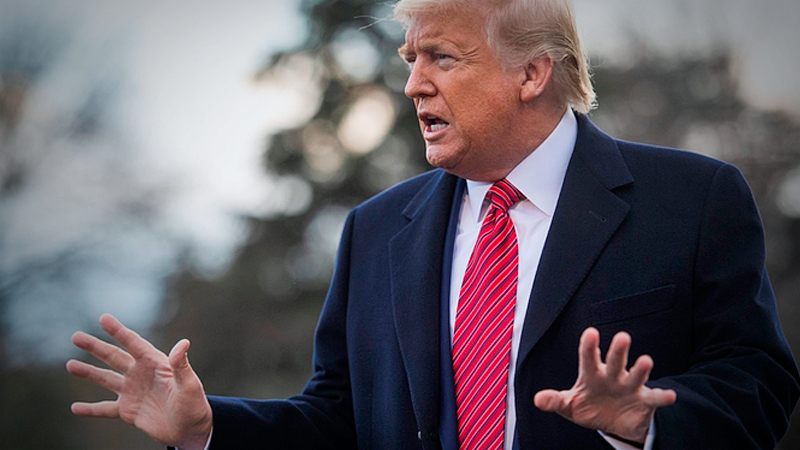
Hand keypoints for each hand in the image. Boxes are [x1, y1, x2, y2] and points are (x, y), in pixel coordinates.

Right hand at [67, 314, 212, 449]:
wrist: (190, 429)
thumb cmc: (194, 404)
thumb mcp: (188, 384)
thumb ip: (181, 365)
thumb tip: (183, 343)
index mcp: (155, 363)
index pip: (134, 343)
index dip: (119, 331)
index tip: (104, 318)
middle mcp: (140, 374)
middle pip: (114, 357)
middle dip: (95, 347)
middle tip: (76, 337)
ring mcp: (132, 391)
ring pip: (105, 379)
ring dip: (88, 372)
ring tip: (70, 365)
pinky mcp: (128, 410)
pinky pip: (105, 409)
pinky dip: (90, 409)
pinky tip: (75, 408)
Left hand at [534, 327, 675, 443]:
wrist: (613, 421)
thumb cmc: (589, 405)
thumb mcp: (569, 405)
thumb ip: (554, 400)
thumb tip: (538, 399)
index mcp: (592, 374)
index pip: (589, 357)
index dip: (589, 346)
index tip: (591, 333)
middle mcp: (612, 376)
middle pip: (615, 361)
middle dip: (618, 351)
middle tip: (623, 337)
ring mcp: (629, 387)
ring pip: (636, 376)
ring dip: (641, 370)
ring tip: (646, 361)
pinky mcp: (644, 401)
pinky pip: (654, 398)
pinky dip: (662, 397)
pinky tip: (670, 396)